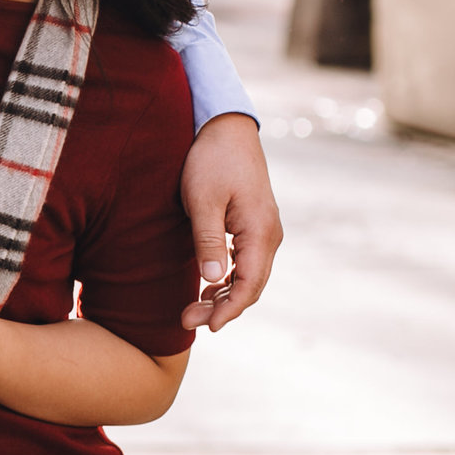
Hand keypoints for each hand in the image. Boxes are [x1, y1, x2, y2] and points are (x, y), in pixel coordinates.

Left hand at [180, 112, 281, 331]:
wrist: (224, 127)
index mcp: (260, 231)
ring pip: (248, 275)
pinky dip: (227, 279)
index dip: (229, 310)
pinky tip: (206, 286)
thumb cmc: (211, 160)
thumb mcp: (203, 200)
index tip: (206, 327)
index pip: (250, 284)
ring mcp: (263, 229)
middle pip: (250, 285)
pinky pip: (245, 261)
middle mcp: (269, 234)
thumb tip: (214, 281)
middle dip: (221, 308)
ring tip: (191, 310)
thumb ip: (209, 241)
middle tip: (186, 321)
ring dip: (223, 295)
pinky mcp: (253, 224)